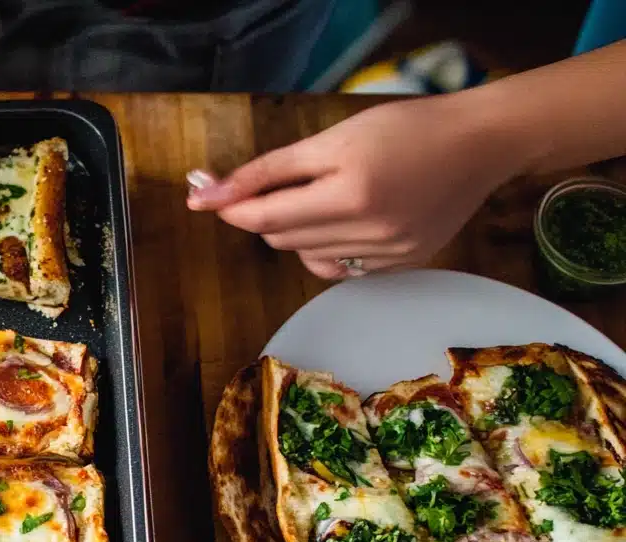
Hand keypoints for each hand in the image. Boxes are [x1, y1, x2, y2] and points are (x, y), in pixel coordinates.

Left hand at [187, 95, 518, 278]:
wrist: (478, 143)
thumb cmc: (405, 129)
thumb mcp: (330, 140)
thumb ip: (268, 170)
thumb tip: (207, 194)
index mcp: (350, 196)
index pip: (265, 218)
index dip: (233, 208)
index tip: (212, 196)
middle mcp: (370, 234)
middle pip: (282, 239)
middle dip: (268, 214)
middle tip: (282, 185)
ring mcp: (389, 255)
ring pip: (307, 257)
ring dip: (297, 232)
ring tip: (323, 198)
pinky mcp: (403, 264)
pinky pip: (341, 269)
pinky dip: (327, 248)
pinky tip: (344, 221)